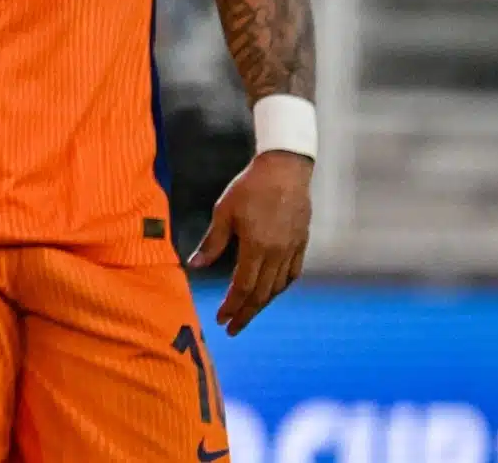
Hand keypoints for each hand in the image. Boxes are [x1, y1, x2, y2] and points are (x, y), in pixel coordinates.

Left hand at [189, 149, 312, 335]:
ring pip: (277, 287)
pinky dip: (280, 288)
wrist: (285, 170)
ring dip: (262, 303)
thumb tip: (195, 265)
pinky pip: (292, 274)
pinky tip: (270, 292)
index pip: (243, 286)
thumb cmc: (250, 187)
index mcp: (256, 247)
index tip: (221, 320)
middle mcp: (277, 254)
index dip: (231, 306)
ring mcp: (292, 250)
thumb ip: (212, 242)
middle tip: (232, 328)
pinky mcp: (301, 244)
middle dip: (245, 313)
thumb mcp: (224, 212)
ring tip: (247, 313)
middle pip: (261, 293)